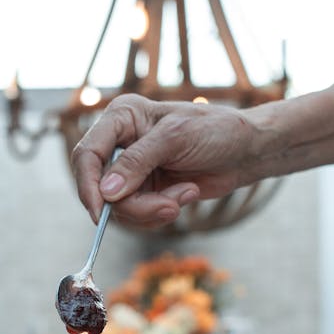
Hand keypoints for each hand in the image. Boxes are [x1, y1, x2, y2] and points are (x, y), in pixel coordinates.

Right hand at [71, 94, 255, 227]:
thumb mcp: (175, 139)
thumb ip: (137, 163)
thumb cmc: (215, 131)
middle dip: (135, 205)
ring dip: (153, 209)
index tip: (100, 213)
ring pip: (120, 207)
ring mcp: (131, 170)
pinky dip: (161, 212)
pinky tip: (185, 195)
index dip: (88, 186)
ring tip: (185, 194)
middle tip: (168, 208)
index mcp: (121, 118)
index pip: (88, 154)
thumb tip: (106, 193)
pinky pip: (137, 214)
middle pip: (100, 189)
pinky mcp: (145, 190)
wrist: (245, 151)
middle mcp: (120, 143)